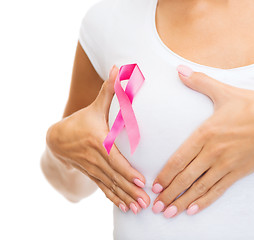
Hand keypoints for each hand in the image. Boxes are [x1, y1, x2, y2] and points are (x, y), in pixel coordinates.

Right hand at [46, 65, 149, 213]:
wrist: (58, 139)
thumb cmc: (82, 121)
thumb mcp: (95, 106)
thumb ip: (109, 90)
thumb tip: (118, 68)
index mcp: (98, 142)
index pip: (115, 159)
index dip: (127, 171)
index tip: (141, 181)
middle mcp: (96, 158)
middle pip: (115, 177)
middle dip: (131, 190)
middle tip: (146, 202)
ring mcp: (93, 169)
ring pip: (111, 186)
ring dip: (125, 198)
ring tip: (138, 209)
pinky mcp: (93, 175)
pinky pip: (104, 189)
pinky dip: (115, 199)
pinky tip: (125, 208)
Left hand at [151, 65, 253, 217]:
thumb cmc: (252, 106)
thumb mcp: (223, 91)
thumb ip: (199, 82)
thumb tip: (179, 69)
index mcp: (206, 133)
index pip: (180, 158)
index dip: (165, 174)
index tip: (154, 186)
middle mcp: (213, 152)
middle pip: (186, 177)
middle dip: (169, 194)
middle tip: (154, 206)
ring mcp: (226, 165)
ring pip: (200, 187)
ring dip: (182, 201)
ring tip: (168, 213)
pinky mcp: (238, 172)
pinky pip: (218, 190)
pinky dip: (204, 201)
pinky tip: (193, 210)